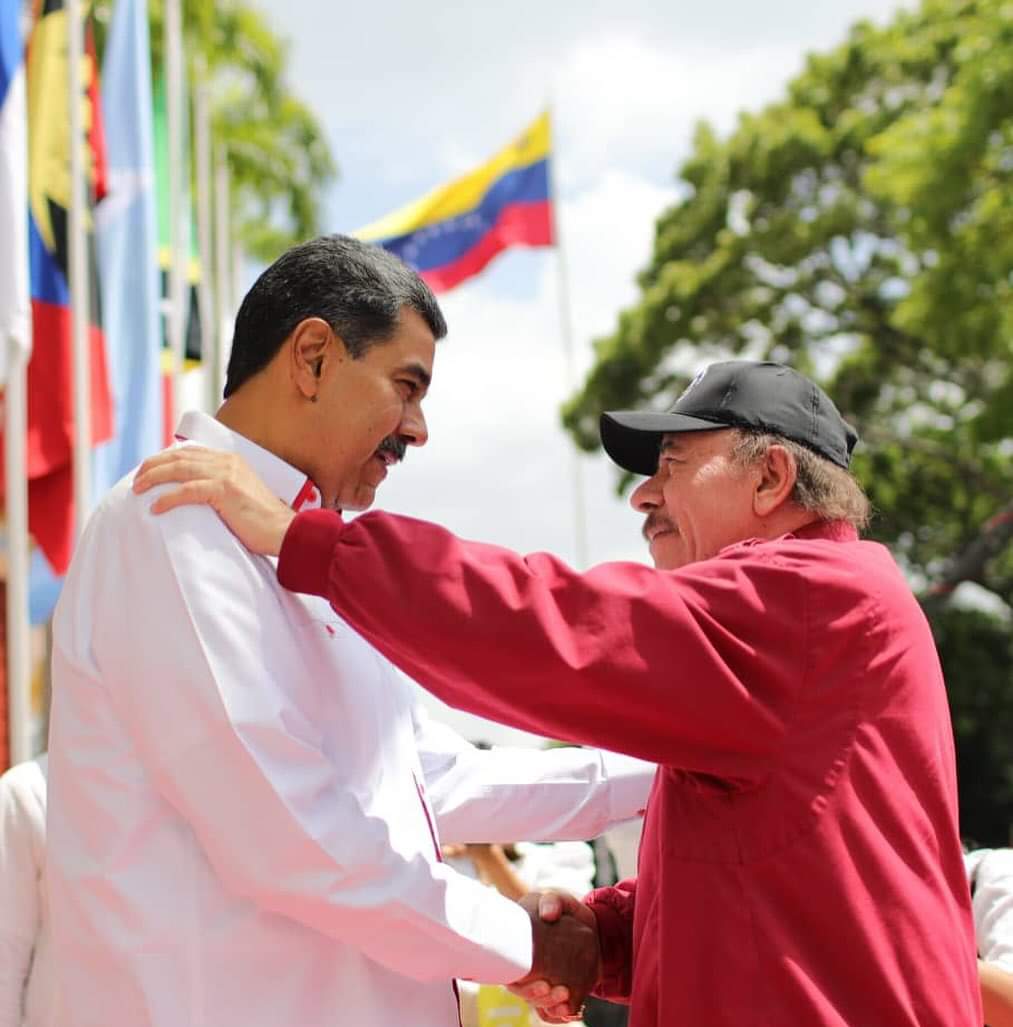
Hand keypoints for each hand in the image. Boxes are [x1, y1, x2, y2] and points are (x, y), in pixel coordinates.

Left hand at [132, 448, 295, 556]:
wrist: (286, 531)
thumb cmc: (263, 522)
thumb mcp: (240, 496)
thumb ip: (220, 489)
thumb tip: (195, 497)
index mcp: (231, 461)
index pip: (190, 453)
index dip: (165, 459)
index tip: (149, 470)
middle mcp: (228, 462)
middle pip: (180, 457)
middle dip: (153, 466)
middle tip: (137, 480)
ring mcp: (227, 474)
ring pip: (179, 469)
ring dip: (154, 478)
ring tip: (138, 489)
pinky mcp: (225, 490)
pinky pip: (187, 491)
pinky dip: (167, 498)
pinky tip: (155, 508)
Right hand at [510, 891, 599, 1022]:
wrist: (584, 923)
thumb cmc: (562, 909)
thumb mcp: (557, 899)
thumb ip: (552, 900)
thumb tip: (548, 915)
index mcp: (515, 946)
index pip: (509, 974)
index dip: (522, 986)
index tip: (543, 984)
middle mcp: (522, 967)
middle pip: (522, 992)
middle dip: (538, 998)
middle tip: (561, 991)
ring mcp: (537, 978)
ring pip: (536, 1003)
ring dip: (551, 1007)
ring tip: (567, 1000)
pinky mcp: (553, 988)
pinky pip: (550, 1010)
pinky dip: (560, 1014)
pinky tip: (571, 1011)